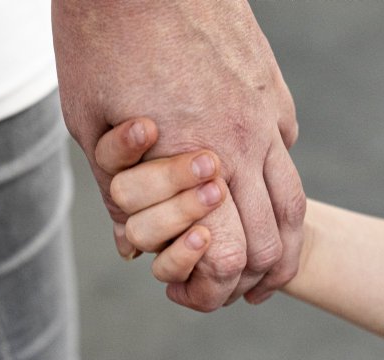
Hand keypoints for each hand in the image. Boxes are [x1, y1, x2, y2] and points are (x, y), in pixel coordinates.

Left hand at [52, 0, 304, 310]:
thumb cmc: (99, 42)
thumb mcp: (89, 127)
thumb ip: (116, 193)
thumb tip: (131, 246)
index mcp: (199, 159)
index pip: (233, 253)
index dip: (221, 286)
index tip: (205, 294)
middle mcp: (245, 140)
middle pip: (275, 236)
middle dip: (259, 274)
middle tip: (241, 289)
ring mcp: (266, 111)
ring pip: (293, 197)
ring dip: (283, 238)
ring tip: (269, 261)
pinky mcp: (272, 87)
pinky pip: (286, 148)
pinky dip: (277, 181)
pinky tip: (256, 188)